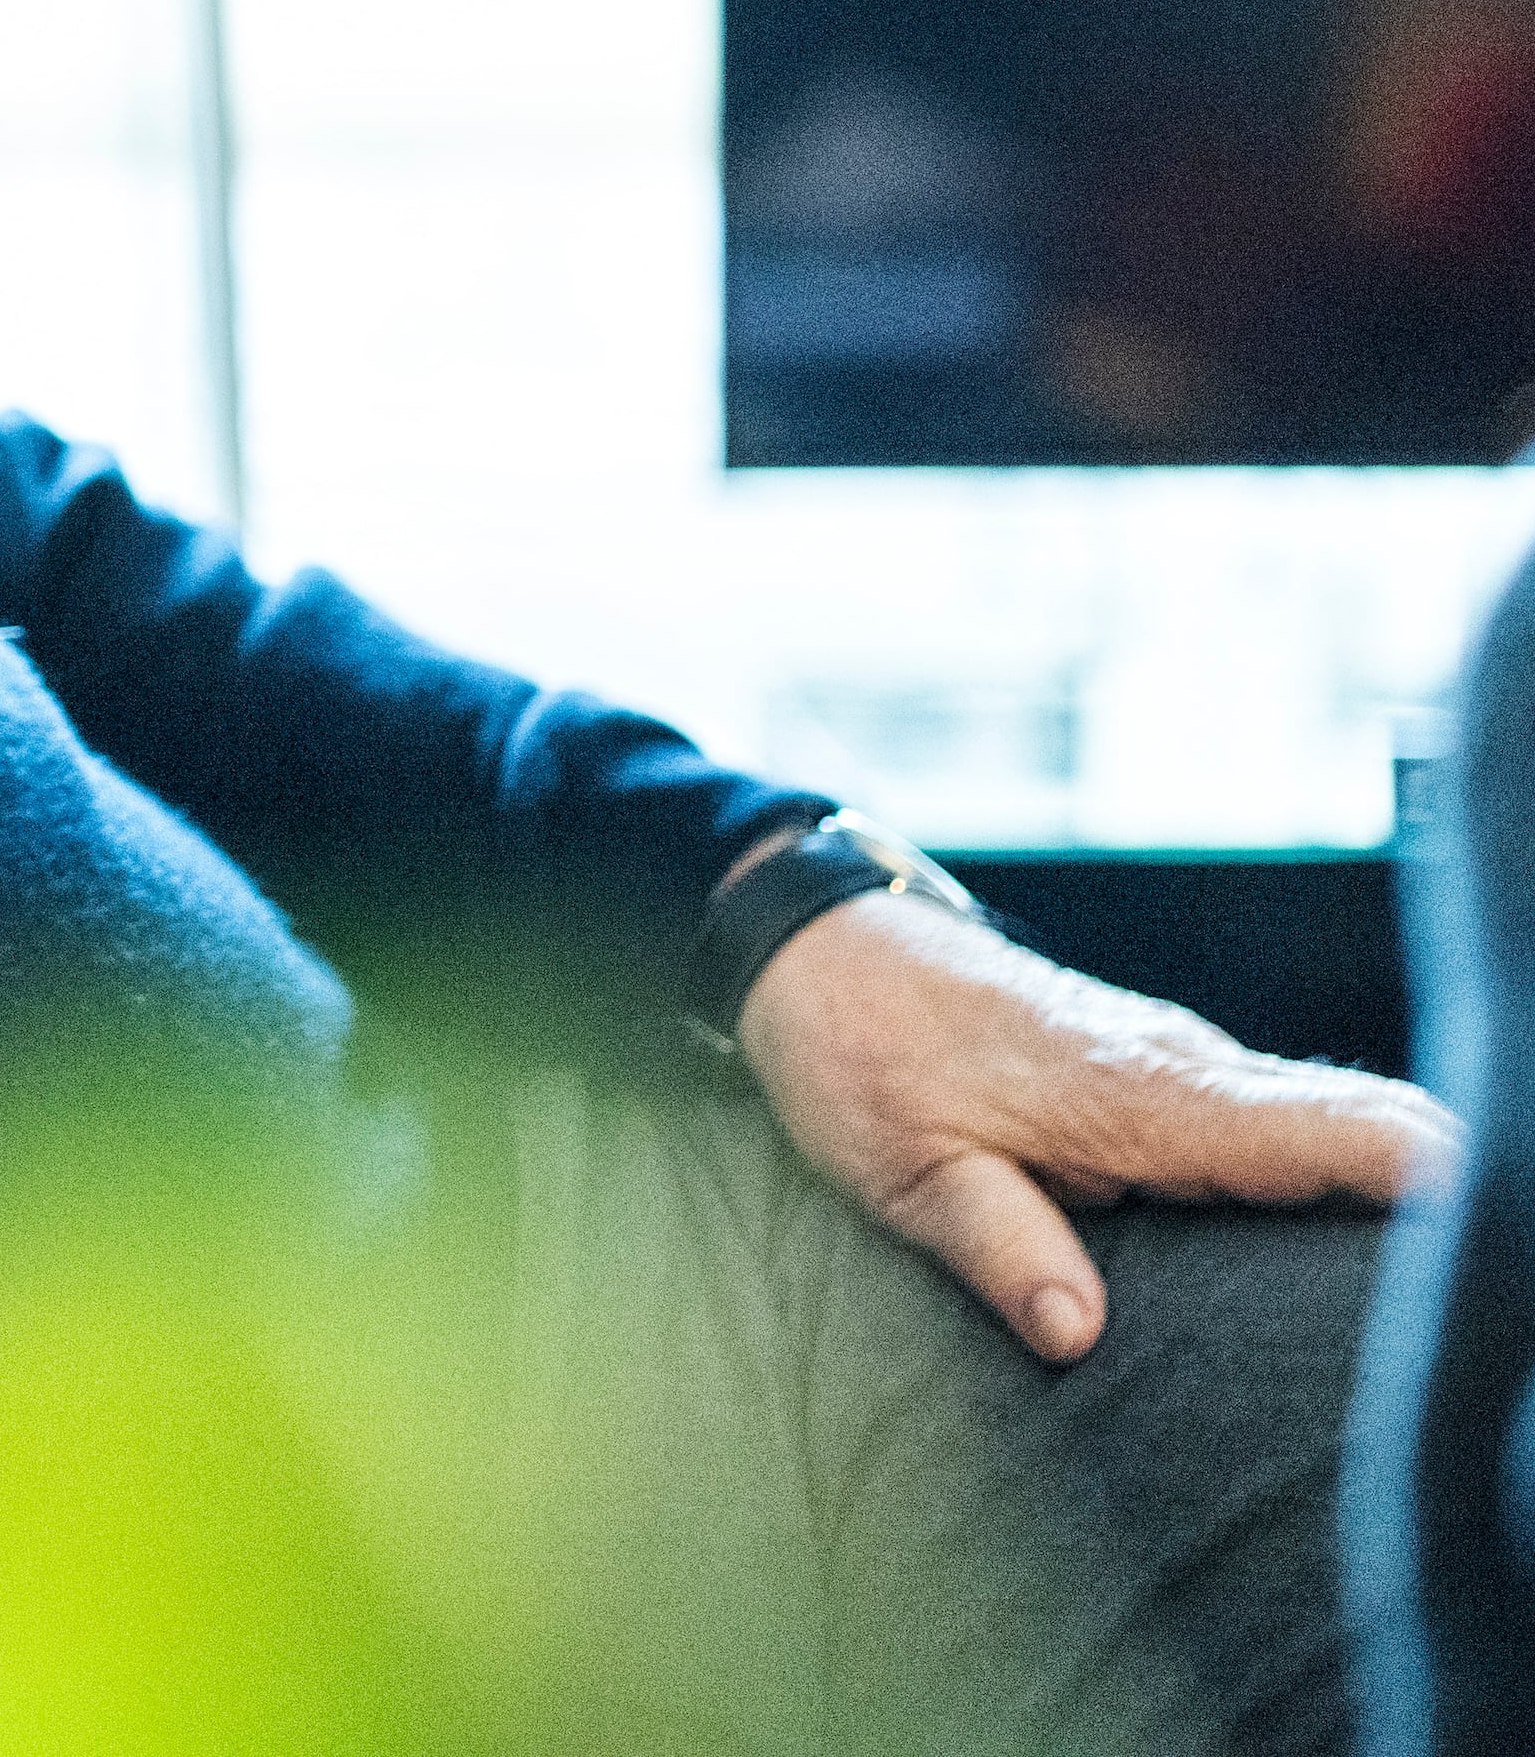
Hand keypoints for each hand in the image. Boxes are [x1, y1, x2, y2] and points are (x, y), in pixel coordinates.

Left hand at [732, 883, 1455, 1360]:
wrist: (817, 952)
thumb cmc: (859, 1054)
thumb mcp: (905, 1169)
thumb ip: (999, 1247)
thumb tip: (1079, 1335)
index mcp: (1149, 1097)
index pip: (1344, 1134)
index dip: (1440, 1191)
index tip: (1483, 1261)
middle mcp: (1193, 1072)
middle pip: (1375, 1131)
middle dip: (1445, 1206)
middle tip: (1481, 1313)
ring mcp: (1186, 1069)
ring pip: (1336, 1127)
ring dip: (1395, 1194)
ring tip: (1429, 1297)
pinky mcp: (1165, 1079)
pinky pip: (1284, 1126)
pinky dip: (1340, 1173)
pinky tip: (1359, 1244)